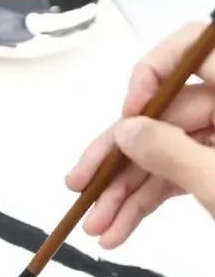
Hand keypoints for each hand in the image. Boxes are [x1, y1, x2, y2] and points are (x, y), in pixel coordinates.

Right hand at [66, 22, 214, 247]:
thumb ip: (173, 154)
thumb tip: (126, 130)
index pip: (194, 49)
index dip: (153, 73)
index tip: (127, 114)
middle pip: (169, 114)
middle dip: (122, 157)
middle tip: (82, 184)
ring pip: (169, 152)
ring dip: (129, 190)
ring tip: (98, 226)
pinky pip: (182, 175)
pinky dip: (151, 201)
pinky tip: (121, 228)